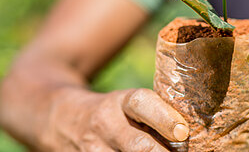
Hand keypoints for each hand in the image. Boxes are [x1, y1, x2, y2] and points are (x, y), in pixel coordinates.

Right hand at [40, 88, 188, 151]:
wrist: (57, 118)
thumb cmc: (108, 111)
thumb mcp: (125, 103)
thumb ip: (154, 115)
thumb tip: (191, 135)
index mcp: (118, 102)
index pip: (140, 103)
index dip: (163, 117)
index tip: (182, 132)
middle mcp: (104, 125)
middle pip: (138, 146)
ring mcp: (92, 150)